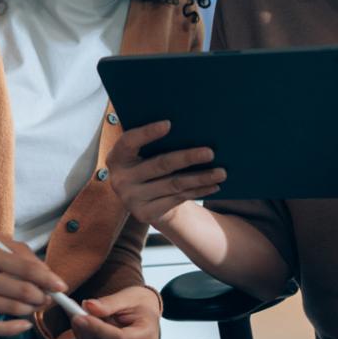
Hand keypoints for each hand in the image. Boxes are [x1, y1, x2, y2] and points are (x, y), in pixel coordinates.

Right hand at [0, 237, 68, 336]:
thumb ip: (16, 254)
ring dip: (30, 310)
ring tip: (34, 307)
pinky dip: (16, 328)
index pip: (25, 267)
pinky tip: (23, 324)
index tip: (61, 285)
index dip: (48, 278)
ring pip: (13, 310)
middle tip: (48, 298)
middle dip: (42, 297)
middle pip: (22, 291)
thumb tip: (47, 273)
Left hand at [70, 285, 161, 338]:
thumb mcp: (128, 296)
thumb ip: (109, 303)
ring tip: (79, 315)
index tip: (79, 316)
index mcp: (148, 335)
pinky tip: (83, 326)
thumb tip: (88, 306)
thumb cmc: (138, 303)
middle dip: (87, 330)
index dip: (97, 329)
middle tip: (73, 312)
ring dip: (83, 335)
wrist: (145, 313)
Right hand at [104, 120, 225, 227]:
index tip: (169, 124)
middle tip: (210, 152)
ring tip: (221, 172)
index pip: (129, 142)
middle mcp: (120, 179)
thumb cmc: (146, 164)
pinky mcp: (145, 214)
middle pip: (159, 165)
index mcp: (116, 157)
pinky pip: (177, 199)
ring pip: (173, 184)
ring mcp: (131, 199)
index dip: (147, 133)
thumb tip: (186, 126)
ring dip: (200, 178)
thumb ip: (152, 142)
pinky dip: (197, 191)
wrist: (142, 199)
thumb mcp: (142, 153)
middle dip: (187, 157)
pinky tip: (213, 185)